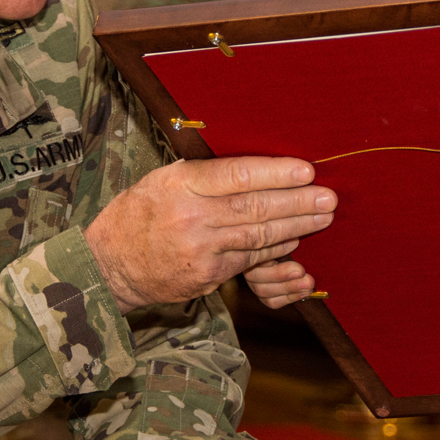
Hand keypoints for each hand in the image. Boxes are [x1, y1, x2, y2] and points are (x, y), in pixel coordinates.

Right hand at [86, 157, 335, 313]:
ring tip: (322, 216)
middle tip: (328, 197)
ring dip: (296, 226)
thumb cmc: (140, 212)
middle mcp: (192, 216)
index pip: (238, 174)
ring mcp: (201, 250)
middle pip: (256, 207)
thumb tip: (255, 162)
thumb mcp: (164, 179)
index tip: (306, 170)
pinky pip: (249, 259)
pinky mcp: (207, 276)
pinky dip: (275, 248)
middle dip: (298, 202)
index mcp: (181, 183)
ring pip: (259, 235)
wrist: (111, 264)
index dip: (276, 173)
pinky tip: (293, 239)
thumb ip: (204, 172)